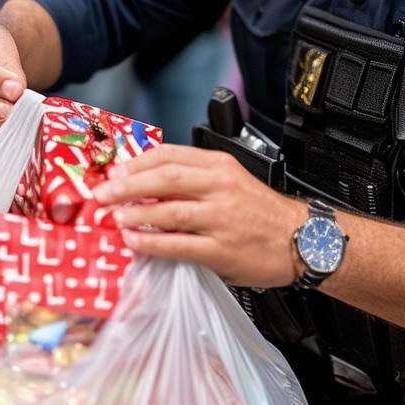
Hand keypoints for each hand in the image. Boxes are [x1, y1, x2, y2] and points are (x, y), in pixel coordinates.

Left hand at [93, 145, 306, 287]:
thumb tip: (148, 184)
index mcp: (220, 166)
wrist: (301, 238)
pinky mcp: (221, 249)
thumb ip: (196, 180)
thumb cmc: (262, 212)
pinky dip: (151, 243)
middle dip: (127, 185)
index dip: (138, 162)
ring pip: (169, 210)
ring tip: (112, 217)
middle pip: (165, 178)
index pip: (171, 155)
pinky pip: (178, 245)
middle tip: (103, 193)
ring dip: (135, 213)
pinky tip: (135, 241)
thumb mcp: (232, 181)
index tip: (115, 170)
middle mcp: (220, 187)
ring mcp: (221, 218)